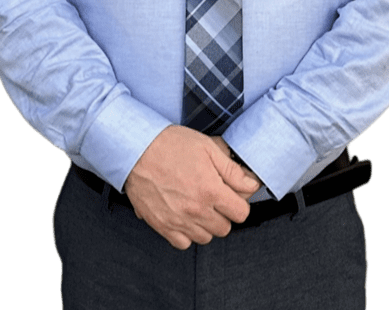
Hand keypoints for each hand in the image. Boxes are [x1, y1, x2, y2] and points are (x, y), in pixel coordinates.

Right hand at [124, 125, 259, 249]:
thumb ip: (232, 170)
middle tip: (213, 197)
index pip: (241, 213)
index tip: (232, 194)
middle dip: (223, 213)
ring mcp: (178, 221)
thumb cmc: (171, 145)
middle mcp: (196, 210)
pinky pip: (183, 243)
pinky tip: (184, 215)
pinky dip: (186, 233)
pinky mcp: (162, 225)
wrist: (137, 149)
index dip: (239, 202)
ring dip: (206, 224)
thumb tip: (252, 185)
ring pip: (205, 237)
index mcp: (211, 191)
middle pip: (224, 228)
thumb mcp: (207, 148)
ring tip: (197, 204)